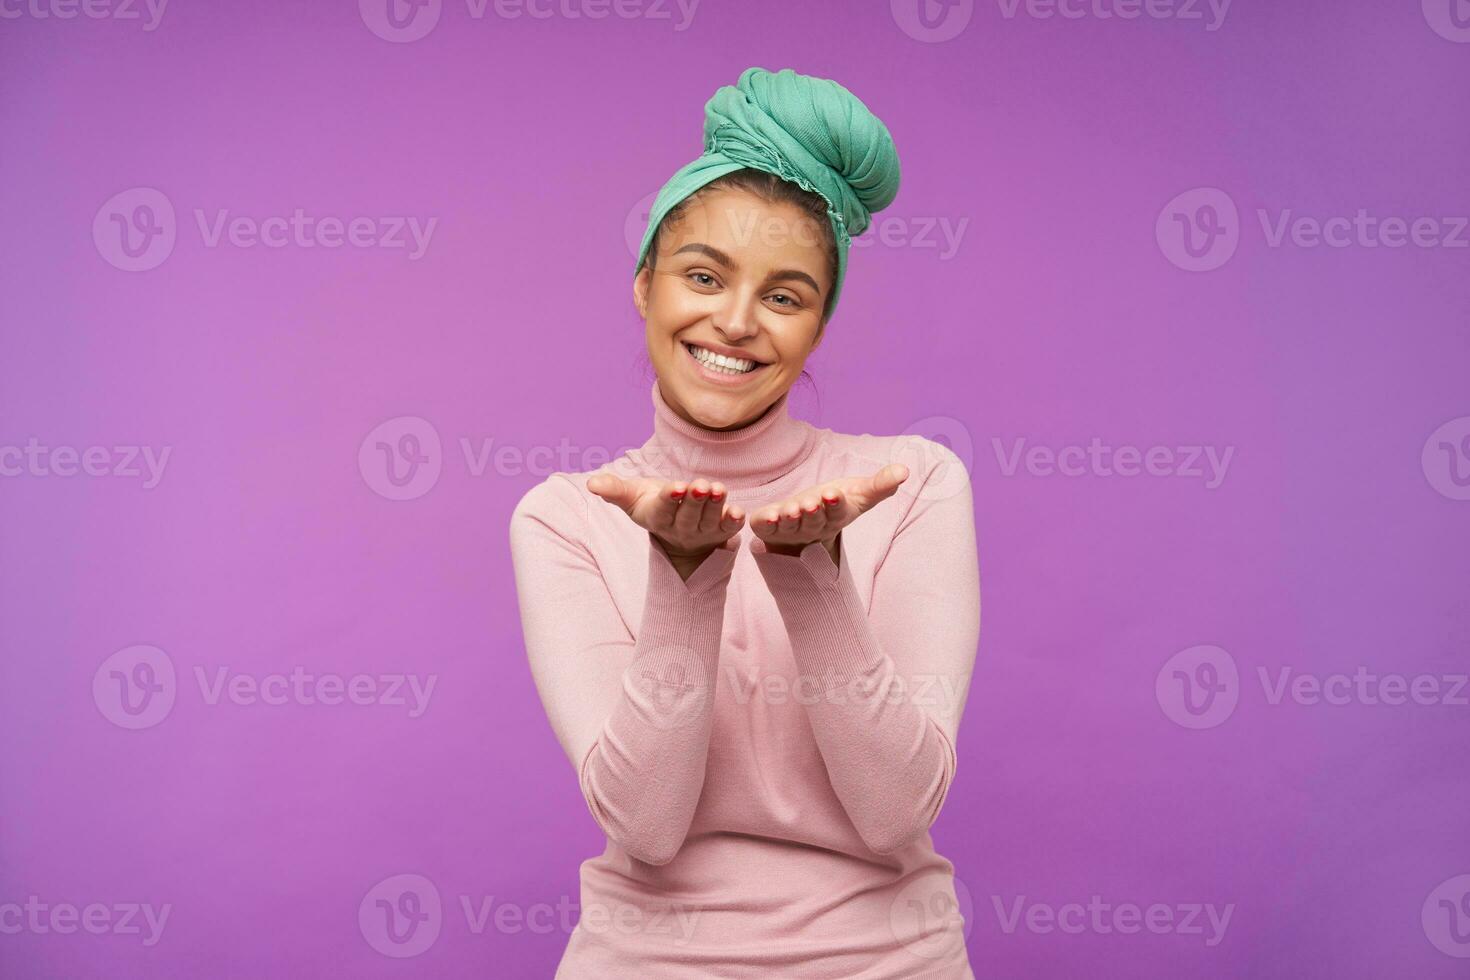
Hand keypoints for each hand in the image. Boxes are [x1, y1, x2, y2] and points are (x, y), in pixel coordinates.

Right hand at [587, 473, 745, 563]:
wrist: (676, 524)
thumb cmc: (651, 503)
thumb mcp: (632, 496)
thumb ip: (615, 489)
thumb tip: (591, 484)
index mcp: (658, 518)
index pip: (663, 510)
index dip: (670, 499)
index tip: (676, 487)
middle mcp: (681, 528)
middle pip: (688, 516)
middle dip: (695, 500)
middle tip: (700, 485)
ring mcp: (703, 531)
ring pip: (710, 520)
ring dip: (716, 506)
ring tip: (718, 489)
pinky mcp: (722, 531)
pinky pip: (729, 529)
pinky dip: (734, 521)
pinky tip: (739, 511)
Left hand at [750, 464, 909, 561]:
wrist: (804, 521)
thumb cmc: (834, 504)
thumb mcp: (858, 493)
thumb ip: (880, 484)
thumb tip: (905, 471)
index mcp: (835, 517)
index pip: (836, 511)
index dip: (835, 504)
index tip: (834, 493)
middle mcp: (813, 525)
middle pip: (814, 519)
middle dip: (814, 511)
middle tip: (814, 501)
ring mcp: (790, 528)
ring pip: (791, 524)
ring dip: (791, 517)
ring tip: (792, 509)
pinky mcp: (768, 527)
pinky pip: (766, 527)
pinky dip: (766, 522)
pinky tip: (768, 516)